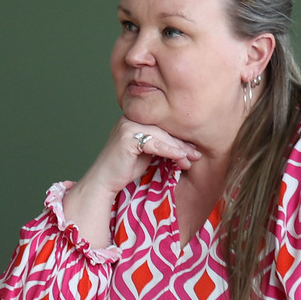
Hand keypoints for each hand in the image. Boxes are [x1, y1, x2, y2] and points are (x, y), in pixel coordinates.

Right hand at [60, 120, 201, 245]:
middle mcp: (129, 117)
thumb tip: (187, 146)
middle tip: (197, 155)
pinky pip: (155, 143)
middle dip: (182, 143)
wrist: (103, 182)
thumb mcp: (146, 153)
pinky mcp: (127, 136)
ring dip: (179, 149)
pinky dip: (170, 151)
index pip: (161, 126)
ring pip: (161, 136)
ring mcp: (127, 125)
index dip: (179, 138)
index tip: (194, 149)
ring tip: (191, 159)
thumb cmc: (124, 169)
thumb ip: (160, 144)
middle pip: (163, 129)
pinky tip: (181, 159)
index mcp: (133, 118)